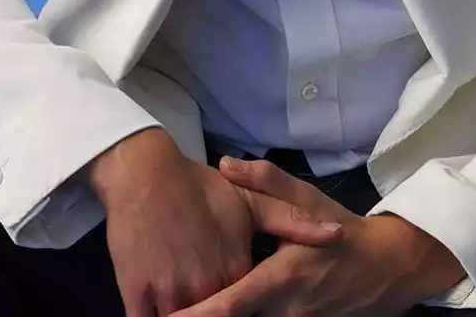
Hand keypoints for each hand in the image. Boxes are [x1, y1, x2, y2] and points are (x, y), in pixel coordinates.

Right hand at [85, 130, 346, 316]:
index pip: (248, 307)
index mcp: (235, 269)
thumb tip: (337, 235)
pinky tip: (164, 309)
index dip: (247, 307)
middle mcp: (205, 285)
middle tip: (212, 297)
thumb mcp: (250, 201)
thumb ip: (294, 221)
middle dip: (217, 311)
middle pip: (216, 314)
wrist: (144, 173)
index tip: (250, 303)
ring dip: (187, 313)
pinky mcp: (137, 290)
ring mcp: (169, 290)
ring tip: (188, 303)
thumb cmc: (197, 187)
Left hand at [168, 156, 467, 315]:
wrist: (387, 268)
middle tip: (168, 308)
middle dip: (202, 315)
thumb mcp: (308, 199)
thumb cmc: (341, 231)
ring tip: (189, 307)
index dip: (197, 313)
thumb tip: (225, 163)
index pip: (231, 304)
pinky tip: (224, 308)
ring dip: (223, 314)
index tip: (168, 316)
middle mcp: (286, 310)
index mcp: (283, 277)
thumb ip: (266, 181)